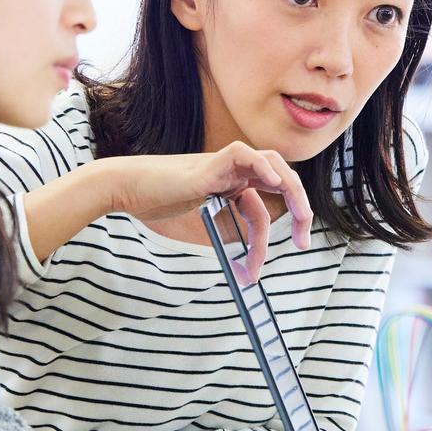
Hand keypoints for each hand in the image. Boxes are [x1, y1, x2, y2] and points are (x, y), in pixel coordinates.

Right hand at [106, 141, 313, 280]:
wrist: (128, 189)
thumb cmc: (158, 205)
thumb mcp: (201, 227)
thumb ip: (225, 241)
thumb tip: (246, 276)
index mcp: (233, 186)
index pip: (265, 208)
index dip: (272, 236)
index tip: (271, 262)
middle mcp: (234, 173)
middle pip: (281, 180)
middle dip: (299, 209)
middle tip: (303, 242)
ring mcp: (223, 165)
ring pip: (272, 163)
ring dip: (292, 189)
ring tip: (301, 217)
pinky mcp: (210, 163)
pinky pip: (243, 154)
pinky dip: (262, 164)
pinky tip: (272, 180)